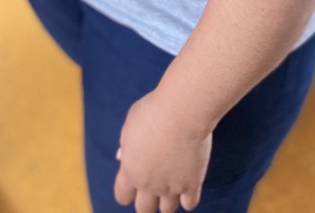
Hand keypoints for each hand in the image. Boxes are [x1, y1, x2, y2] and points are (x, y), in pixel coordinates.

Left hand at [114, 90, 211, 212]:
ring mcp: (171, 187)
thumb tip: (124, 155)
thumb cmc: (153, 111)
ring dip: (168, 200)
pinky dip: (188, 197)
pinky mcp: (192, 185)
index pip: (122, 196)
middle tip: (153, 189)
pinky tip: (188, 183)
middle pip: (144, 210)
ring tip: (171, 184)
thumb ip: (127, 143)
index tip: (133, 182)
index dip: (127, 191)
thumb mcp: (130, 124)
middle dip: (147, 202)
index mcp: (130, 170)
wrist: (181, 113)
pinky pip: (189, 204)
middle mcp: (148, 184)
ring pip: (167, 210)